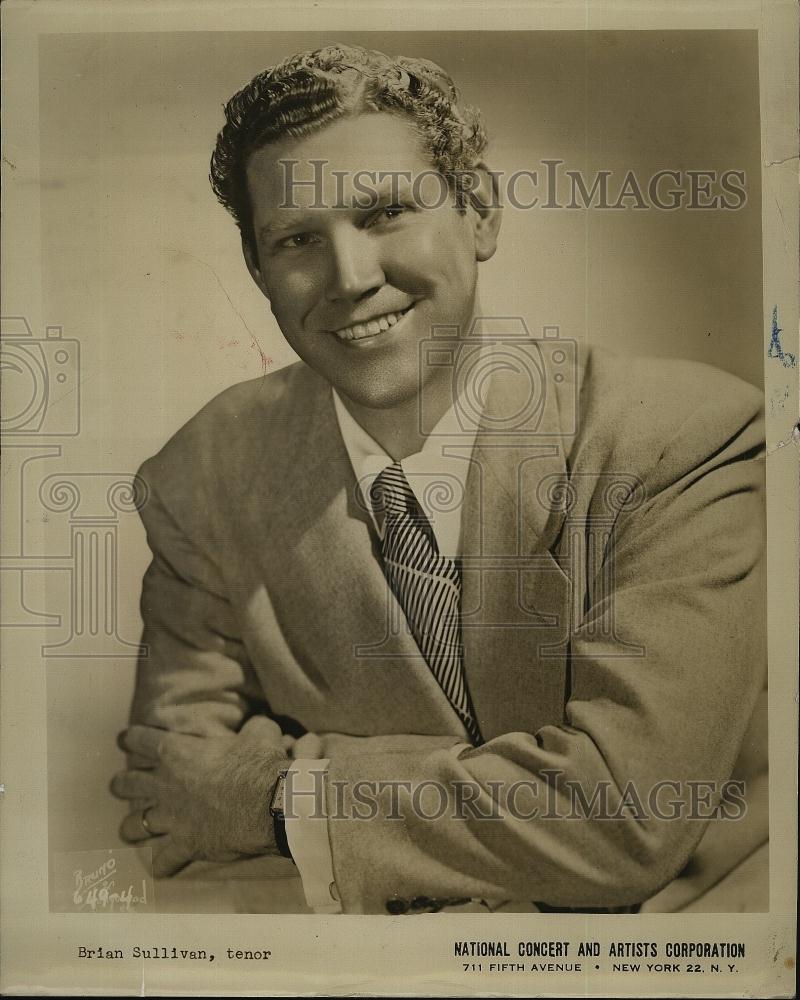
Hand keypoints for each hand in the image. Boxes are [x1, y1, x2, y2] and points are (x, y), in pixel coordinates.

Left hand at [111, 716, 289, 876]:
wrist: (269, 803)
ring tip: (131, 827)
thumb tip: (257, 724)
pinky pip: (163, 861)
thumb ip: (251, 727)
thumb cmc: (259, 764)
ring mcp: (172, 817)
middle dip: (121, 784)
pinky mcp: (185, 844)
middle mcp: (165, 784)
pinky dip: (162, 865)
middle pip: (126, 783)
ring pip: (133, 825)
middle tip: (122, 784)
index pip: (138, 740)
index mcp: (177, 752)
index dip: (129, 738)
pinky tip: (162, 868)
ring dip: (131, 826)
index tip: (125, 739)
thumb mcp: (259, 733)